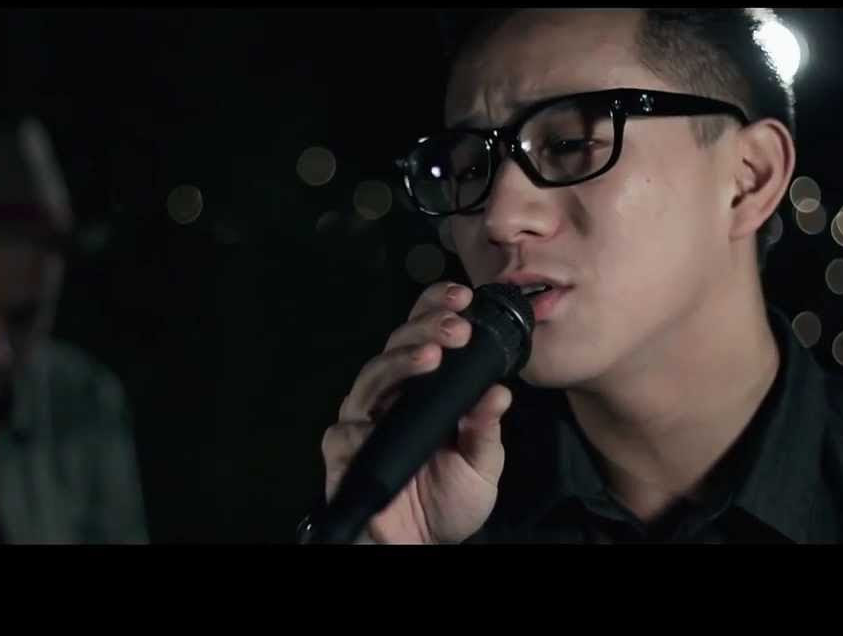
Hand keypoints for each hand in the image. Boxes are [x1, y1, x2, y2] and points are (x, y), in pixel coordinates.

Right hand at [320, 282, 512, 543]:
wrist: (425, 544)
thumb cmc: (450, 499)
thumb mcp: (482, 463)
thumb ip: (486, 428)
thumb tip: (500, 392)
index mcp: (421, 388)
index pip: (423, 335)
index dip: (436, 310)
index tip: (463, 297)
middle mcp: (389, 397)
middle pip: (396, 347)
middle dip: (425, 329)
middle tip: (456, 326)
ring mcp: (363, 423)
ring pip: (370, 377)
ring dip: (399, 362)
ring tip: (431, 356)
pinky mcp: (344, 455)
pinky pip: (342, 432)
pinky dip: (358, 426)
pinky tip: (374, 422)